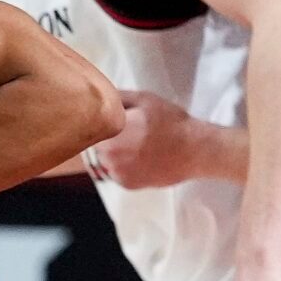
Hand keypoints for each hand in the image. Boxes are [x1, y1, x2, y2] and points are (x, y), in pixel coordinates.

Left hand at [92, 90, 240, 188]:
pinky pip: (114, 174)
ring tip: (134, 145)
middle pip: (93, 148)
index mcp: (110, 134)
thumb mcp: (144, 100)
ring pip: (102, 162)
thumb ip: (117, 98)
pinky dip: (122, 167)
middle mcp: (109, 157)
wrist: (195, 150)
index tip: (106, 122)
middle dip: (104, 140)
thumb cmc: (170, 121)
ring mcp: (117, 173)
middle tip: (126, 132)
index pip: (86, 131)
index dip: (95, 126)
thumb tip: (97, 94)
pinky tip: (140, 157)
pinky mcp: (127, 185)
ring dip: (111, 155)